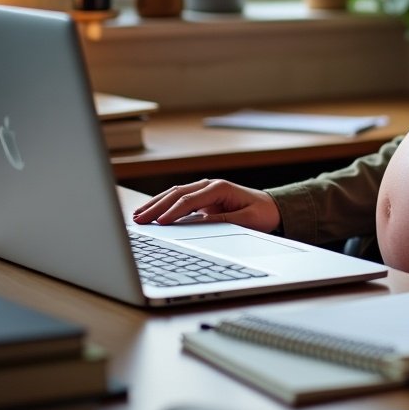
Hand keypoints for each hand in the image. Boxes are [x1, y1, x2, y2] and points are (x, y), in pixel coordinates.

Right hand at [131, 179, 280, 232]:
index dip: (173, 212)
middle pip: (177, 194)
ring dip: (155, 204)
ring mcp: (204, 190)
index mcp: (220, 188)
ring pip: (174, 194)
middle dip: (156, 207)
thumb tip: (198, 224)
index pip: (190, 200)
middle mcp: (209, 185)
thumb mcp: (246, 221)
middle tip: (138, 220)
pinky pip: (178, 200)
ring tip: (137, 216)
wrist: (272, 208)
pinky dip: (162, 205)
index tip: (159, 223)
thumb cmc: (262, 213)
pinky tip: (149, 213)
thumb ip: (223, 221)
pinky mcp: (201, 198)